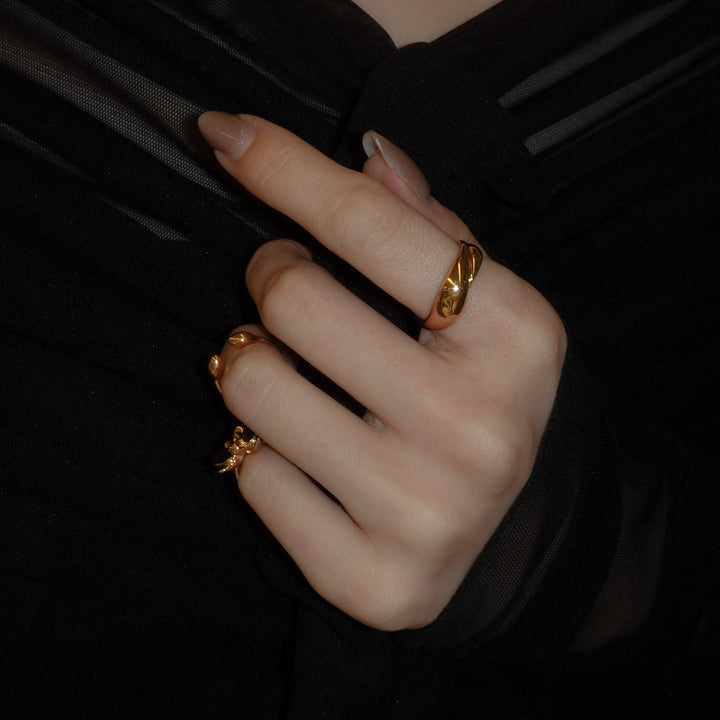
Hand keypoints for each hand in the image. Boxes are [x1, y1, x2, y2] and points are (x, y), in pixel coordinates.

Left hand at [198, 112, 565, 630]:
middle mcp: (480, 428)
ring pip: (255, 388)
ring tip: (289, 370)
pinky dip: (262, 452)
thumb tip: (369, 152)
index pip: (374, 225)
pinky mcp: (370, 578)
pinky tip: (306, 456)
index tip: (226, 137)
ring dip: (252, 363)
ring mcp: (425, 512)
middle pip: (296, 300)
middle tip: (286, 284)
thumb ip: (429, 229)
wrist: (512, 536)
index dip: (287, 170)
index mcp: (517, 339)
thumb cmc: (483, 400)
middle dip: (270, 276)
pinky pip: (253, 478)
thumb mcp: (485, 310)